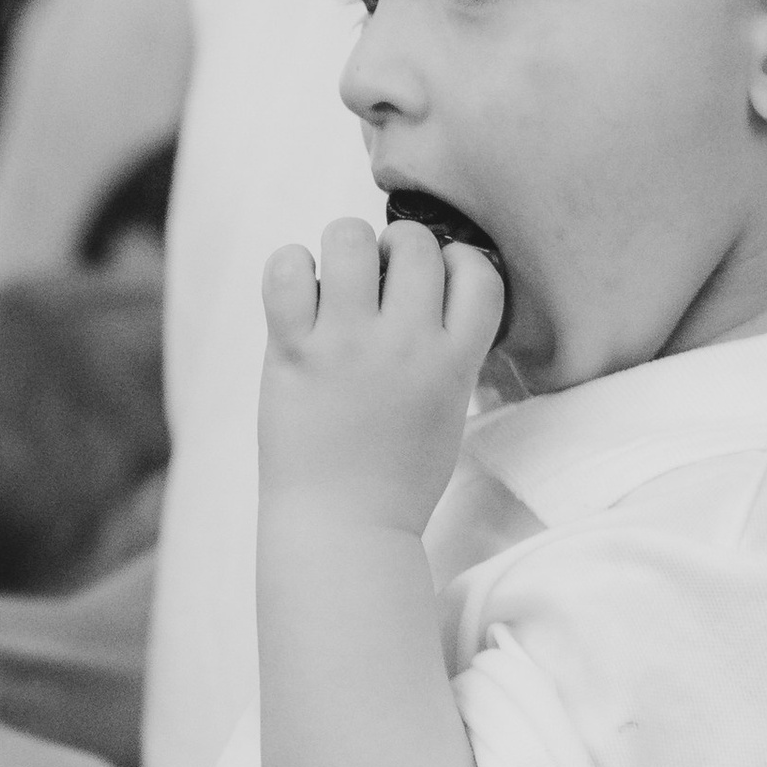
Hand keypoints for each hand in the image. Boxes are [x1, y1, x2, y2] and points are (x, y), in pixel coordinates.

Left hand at [258, 217, 502, 539]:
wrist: (343, 529)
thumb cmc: (397, 476)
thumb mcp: (450, 410)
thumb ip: (449, 351)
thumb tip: (429, 286)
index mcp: (454, 362)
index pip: (478, 270)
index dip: (456, 263)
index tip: (433, 287)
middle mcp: (407, 345)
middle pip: (415, 242)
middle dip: (397, 249)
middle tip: (377, 283)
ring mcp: (348, 345)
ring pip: (350, 237)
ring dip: (344, 249)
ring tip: (335, 281)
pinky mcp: (294, 352)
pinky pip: (287, 269)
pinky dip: (289, 267)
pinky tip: (296, 294)